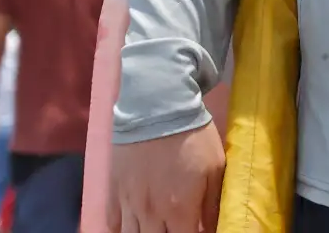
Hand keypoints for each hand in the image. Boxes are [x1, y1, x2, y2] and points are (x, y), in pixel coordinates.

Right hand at [109, 124, 225, 232]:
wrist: (158, 108)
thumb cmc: (193, 136)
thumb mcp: (215, 167)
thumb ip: (213, 203)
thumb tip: (214, 228)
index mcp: (179, 210)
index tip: (197, 230)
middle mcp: (151, 214)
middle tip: (177, 227)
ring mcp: (129, 205)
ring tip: (157, 227)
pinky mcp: (114, 192)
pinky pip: (113, 224)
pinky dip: (123, 229)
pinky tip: (135, 225)